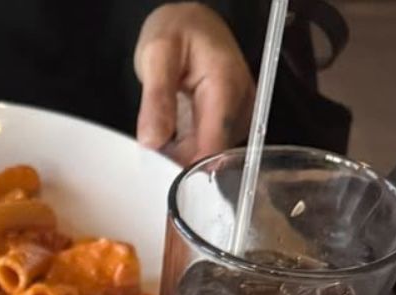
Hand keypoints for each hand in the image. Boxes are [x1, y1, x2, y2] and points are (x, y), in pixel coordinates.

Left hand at [134, 3, 254, 165]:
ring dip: (183, 154)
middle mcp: (241, 102)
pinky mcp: (233, 120)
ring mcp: (240, 113)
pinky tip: (175, 132)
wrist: (189, 20)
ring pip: (211, 155)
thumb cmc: (176, 30)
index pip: (213, 145)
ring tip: (165, 128)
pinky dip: (188, 147)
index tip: (160, 172)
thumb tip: (154, 140)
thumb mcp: (157, 55)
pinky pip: (210, 147)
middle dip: (180, 160)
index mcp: (225, 84)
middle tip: (154, 143)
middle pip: (212, 155)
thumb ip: (157, 98)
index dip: (186, 167)